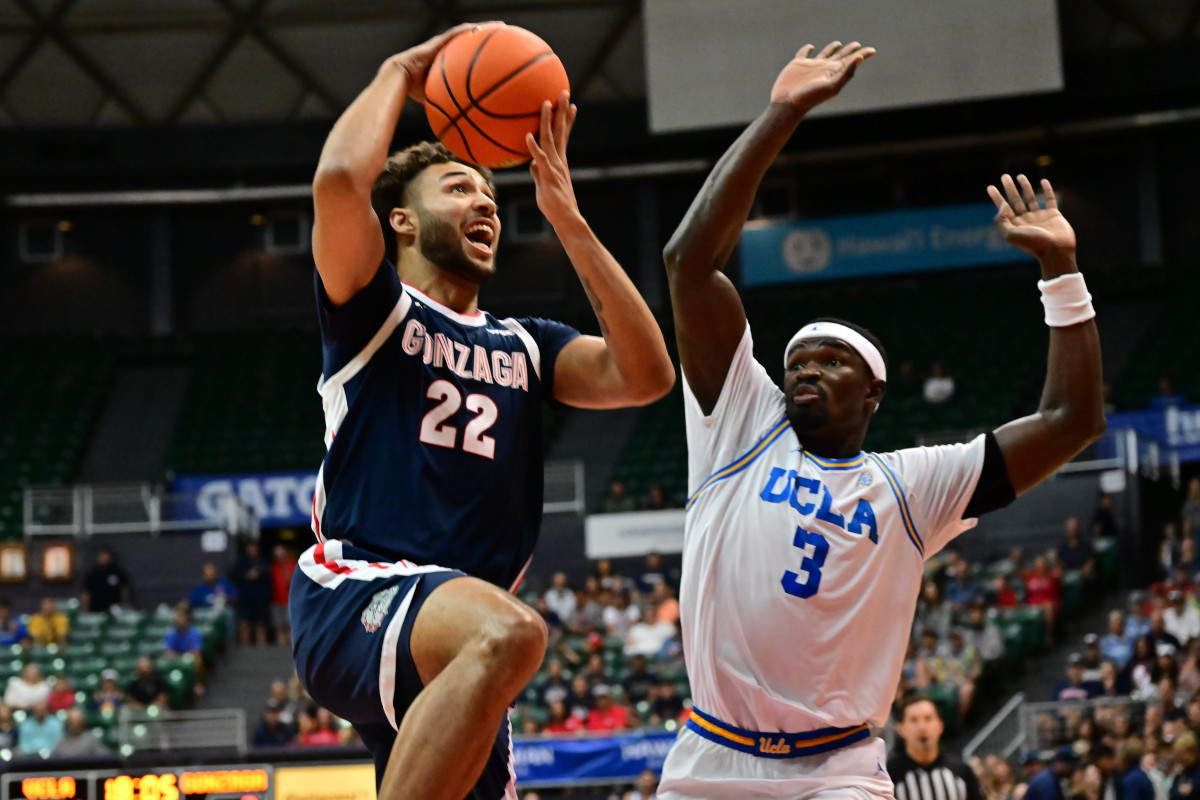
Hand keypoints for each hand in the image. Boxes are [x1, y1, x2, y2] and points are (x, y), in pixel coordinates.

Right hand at [392, 22, 503, 103]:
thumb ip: (451, 107)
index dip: (485, 56)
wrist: (398, 79)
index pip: (469, 58)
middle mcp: (447, 52)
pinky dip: (470, 30)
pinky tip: (484, 28)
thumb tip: (465, 126)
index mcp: (448, 64)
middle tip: (506, 39)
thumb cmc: (414, 92)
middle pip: (471, 43)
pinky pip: (457, 33)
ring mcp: (443, 44)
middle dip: (489, 39)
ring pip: (467, 33)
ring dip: (484, 29)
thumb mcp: (438, 100)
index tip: (501, 58)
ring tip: (501, 27)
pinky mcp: (438, 40)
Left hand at [526, 91, 580, 229]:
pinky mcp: (548, 176)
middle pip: (560, 131)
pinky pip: (540, 159)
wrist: (565, 218)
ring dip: (547, 121)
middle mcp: (559, 160)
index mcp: (559, 160)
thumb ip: (538, 171)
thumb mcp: (543, 184)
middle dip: (562, 111)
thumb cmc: (554, 204)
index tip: (570, 105)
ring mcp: (554, 166)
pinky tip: (527, 137)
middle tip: (564, 92)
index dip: (566, 120)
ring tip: (546, 104)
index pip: (563, 135)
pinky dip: (534, 147)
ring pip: (550, 139)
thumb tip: (530, 163)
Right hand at [770, 41, 875, 110]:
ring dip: (832, 48)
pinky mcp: (798, 64)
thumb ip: (846, 72)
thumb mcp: (832, 85)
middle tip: (857, 45)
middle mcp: (825, 68)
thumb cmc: (810, 97)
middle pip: (841, 56)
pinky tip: (810, 48)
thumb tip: (859, 57)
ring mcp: (811, 66)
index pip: (852, 61)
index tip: (872, 51)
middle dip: (849, 51)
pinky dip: (807, 49)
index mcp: (834, 72)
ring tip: (838, 44)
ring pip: (825, 54)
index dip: (863, 55)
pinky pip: (804, 54)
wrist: (788, 104)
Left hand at [987, 174, 1075, 256]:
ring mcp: (1040, 217)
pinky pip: (1049, 199)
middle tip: (1004, 176)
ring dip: (1025, 186)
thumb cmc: (1033, 244)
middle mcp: (1026, 220)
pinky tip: (1043, 181)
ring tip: (1020, 176)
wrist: (1056, 250)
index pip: (1003, 208)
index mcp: (1015, 225)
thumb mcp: (1011, 235)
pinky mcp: (1053, 215)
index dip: (996, 197)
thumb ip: (1002, 220)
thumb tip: (1002, 205)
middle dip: (1009, 188)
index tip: (990, 187)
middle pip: (1015, 200)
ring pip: (1030, 198)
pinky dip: (1047, 190)